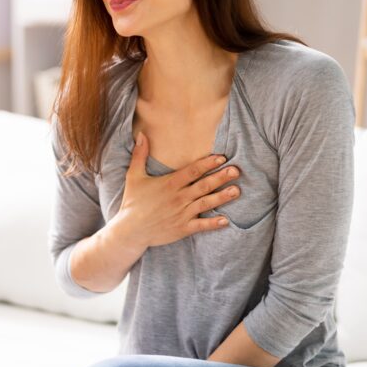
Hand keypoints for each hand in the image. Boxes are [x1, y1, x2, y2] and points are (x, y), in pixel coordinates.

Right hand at [116, 131, 240, 249]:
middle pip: (204, 185)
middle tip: (236, 171)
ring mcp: (182, 214)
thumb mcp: (133, 176)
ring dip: (222, 197)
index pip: (192, 171)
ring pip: (206, 203)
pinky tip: (225, 220)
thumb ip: (140, 155)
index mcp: (169, 184)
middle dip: (221, 177)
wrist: (130, 231)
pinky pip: (201, 226)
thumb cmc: (132, 202)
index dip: (207, 163)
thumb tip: (141, 134)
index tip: (221, 158)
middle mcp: (178, 198)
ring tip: (237, 191)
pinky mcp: (182, 229)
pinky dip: (213, 223)